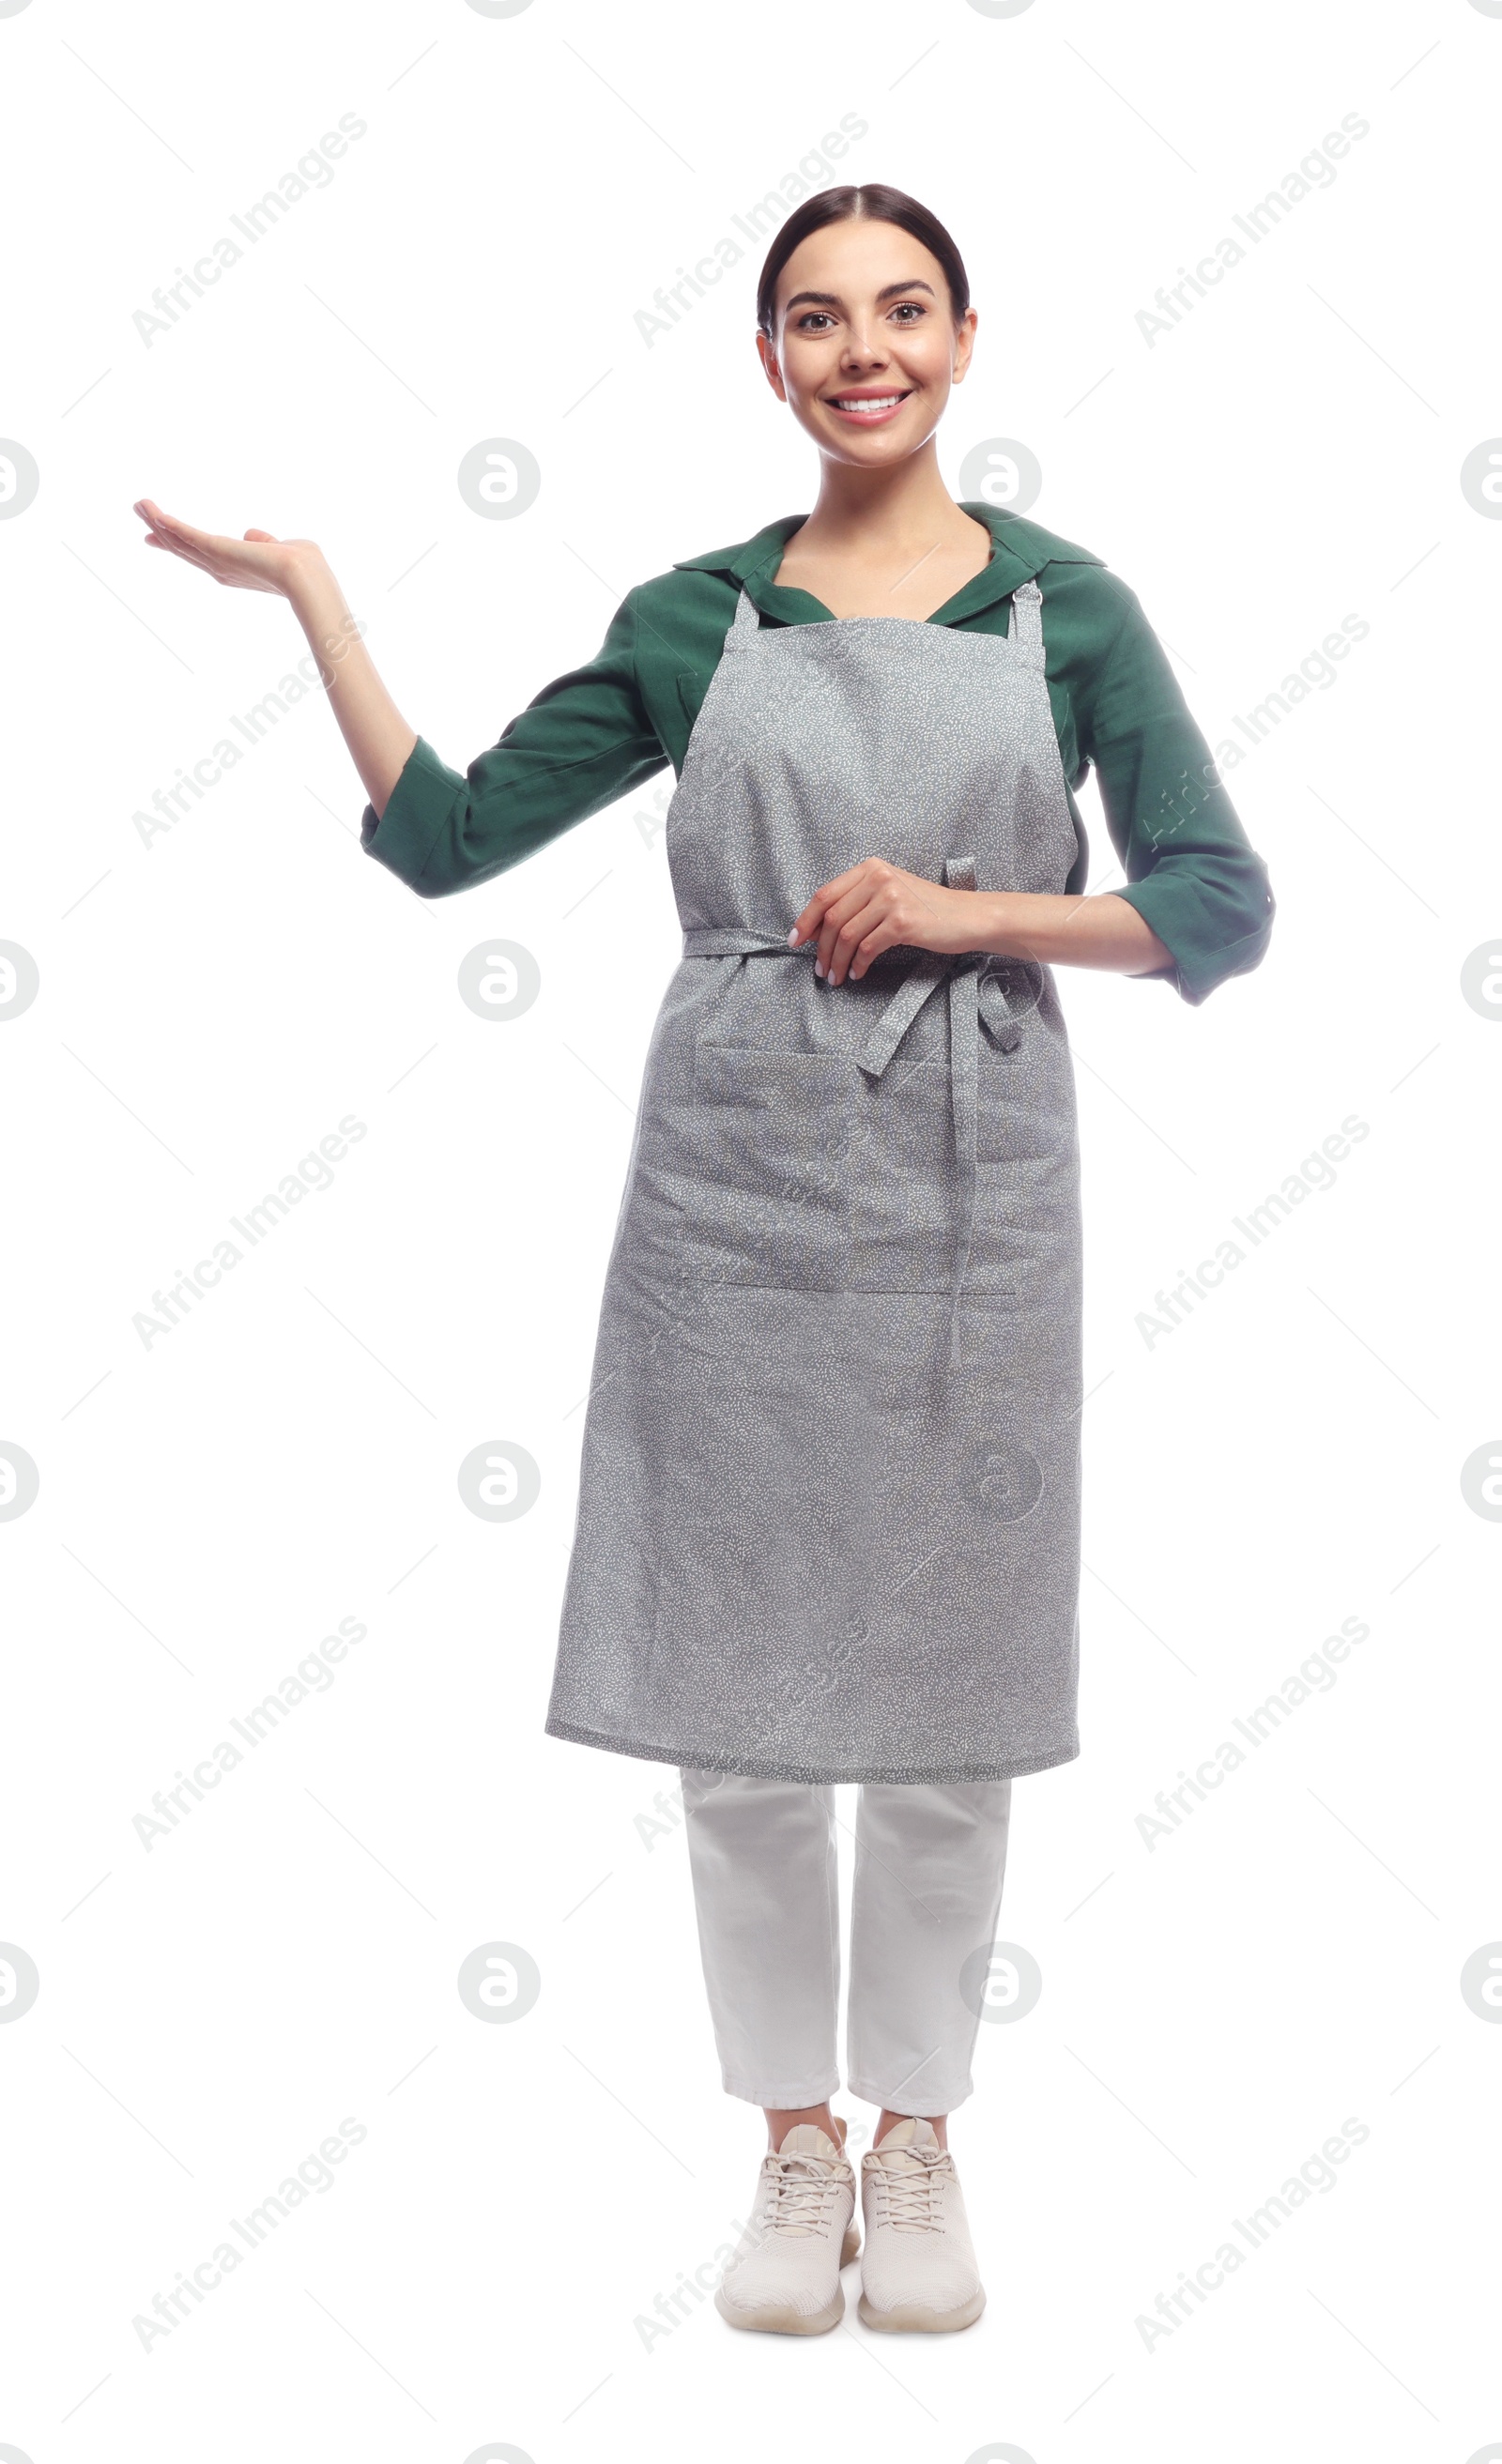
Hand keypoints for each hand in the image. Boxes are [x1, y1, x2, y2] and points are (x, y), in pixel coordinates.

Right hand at [132, 497, 323, 598]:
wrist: (307, 578)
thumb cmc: (305, 568)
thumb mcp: (281, 549)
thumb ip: (264, 542)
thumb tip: (251, 535)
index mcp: (235, 569)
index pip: (199, 554)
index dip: (178, 543)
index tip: (158, 535)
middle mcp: (221, 569)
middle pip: (182, 547)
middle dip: (160, 529)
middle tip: (140, 512)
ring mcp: (217, 562)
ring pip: (179, 540)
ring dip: (157, 521)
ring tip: (139, 505)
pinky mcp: (216, 551)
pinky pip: (186, 535)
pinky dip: (168, 523)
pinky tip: (153, 511)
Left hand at [789, 858, 990, 985]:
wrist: (968, 916)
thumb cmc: (927, 909)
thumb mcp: (890, 893)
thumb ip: (858, 901)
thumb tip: (818, 929)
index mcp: (870, 868)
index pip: (825, 894)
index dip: (805, 920)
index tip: (795, 940)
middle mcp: (879, 877)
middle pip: (832, 917)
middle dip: (820, 948)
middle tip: (819, 969)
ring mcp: (891, 898)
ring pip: (846, 935)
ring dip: (836, 961)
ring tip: (835, 977)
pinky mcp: (902, 921)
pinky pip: (867, 947)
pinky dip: (857, 964)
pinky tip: (857, 973)